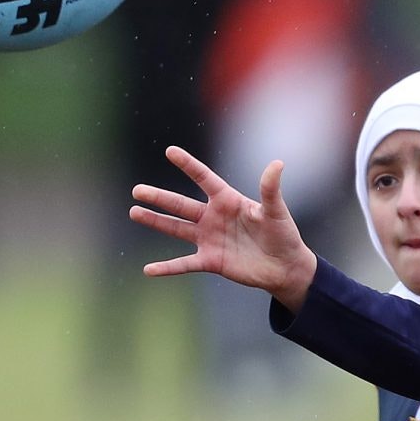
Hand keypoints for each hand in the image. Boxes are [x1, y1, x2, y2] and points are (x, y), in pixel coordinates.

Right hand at [130, 146, 319, 309]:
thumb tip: (277, 164)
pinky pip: (184, 264)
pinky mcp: (210, 261)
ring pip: (176, 228)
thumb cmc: (283, 235)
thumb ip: (270, 189)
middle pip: (181, 204)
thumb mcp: (276, 211)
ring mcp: (209, 239)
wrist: (285, 267)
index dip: (188, 165)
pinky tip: (149, 269)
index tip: (170, 151)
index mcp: (228, 200)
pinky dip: (167, 267)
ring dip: (155, 222)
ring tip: (134, 212)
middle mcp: (213, 217)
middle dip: (159, 197)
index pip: (204, 179)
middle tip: (137, 191)